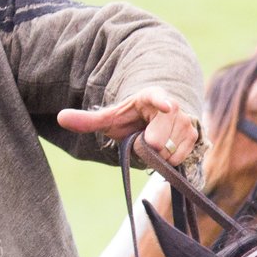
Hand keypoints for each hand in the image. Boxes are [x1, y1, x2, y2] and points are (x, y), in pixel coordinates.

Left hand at [57, 88, 199, 164]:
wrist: (159, 119)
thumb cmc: (132, 118)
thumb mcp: (110, 118)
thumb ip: (88, 120)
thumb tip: (60, 117)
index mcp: (151, 96)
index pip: (159, 99)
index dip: (163, 104)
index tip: (168, 107)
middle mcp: (174, 107)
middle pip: (157, 142)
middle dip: (145, 147)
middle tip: (142, 138)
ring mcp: (187, 122)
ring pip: (169, 153)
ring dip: (157, 155)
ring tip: (153, 141)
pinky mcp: (196, 136)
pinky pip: (180, 159)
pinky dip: (169, 160)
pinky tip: (165, 149)